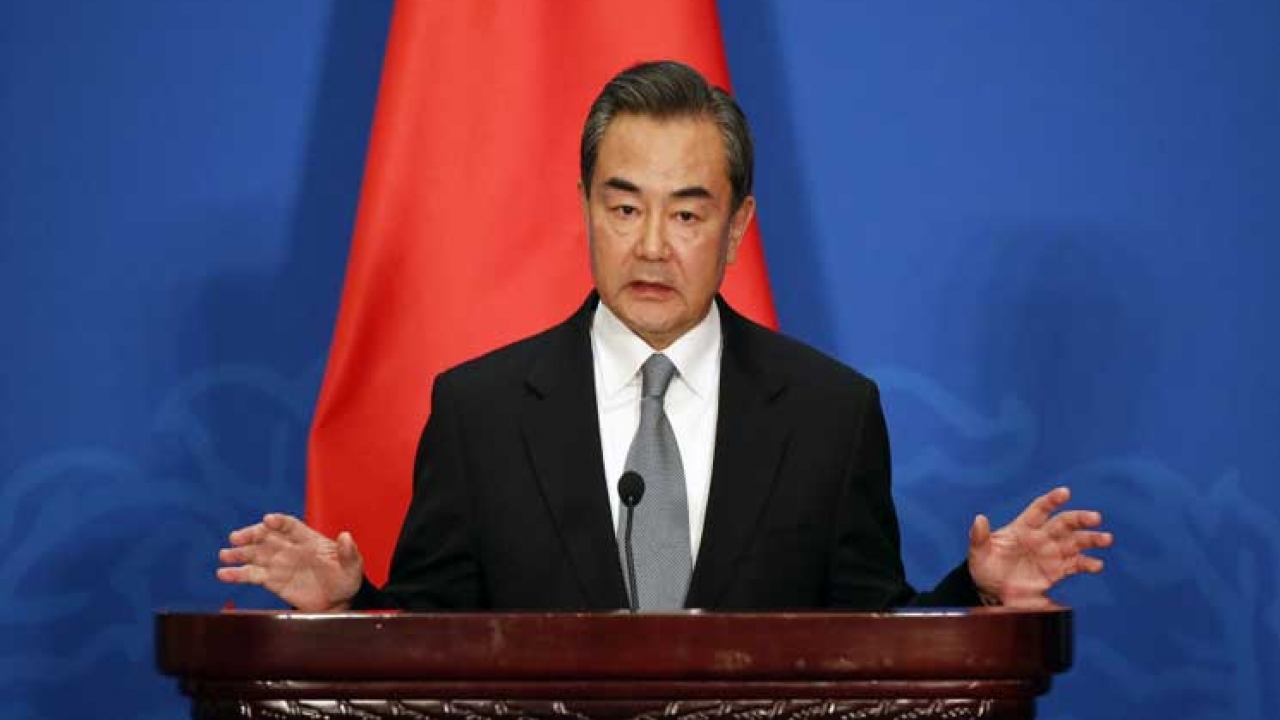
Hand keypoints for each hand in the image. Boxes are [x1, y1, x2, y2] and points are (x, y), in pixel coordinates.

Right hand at [217, 513, 363, 611]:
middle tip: (236, 537)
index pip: (290, 525)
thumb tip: (346, 536)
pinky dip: (238, 574)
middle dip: (251, 535)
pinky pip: (252, 574)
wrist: (338, 601)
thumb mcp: (353, 566)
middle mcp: (290, 548)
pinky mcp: (272, 580)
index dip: (279, 522)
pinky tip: (224, 573)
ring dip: (240, 553)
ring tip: (225, 554)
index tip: (267, 520)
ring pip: (255, 554)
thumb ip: (349, 552)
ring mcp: (279, 563)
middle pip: (266, 537)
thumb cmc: (346, 579)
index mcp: (309, 539)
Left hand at [968, 487, 1111, 605]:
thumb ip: (980, 537)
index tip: (1065, 492)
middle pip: (1063, 523)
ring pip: (1075, 541)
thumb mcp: (978, 553)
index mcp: (1022, 528)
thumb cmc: (984, 567)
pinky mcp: (1057, 570)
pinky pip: (1076, 565)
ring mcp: (1051, 553)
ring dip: (1090, 539)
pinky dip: (1087, 564)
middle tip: (1095, 517)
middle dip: (1079, 519)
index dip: (1051, 500)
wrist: (992, 590)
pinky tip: (1096, 565)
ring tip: (1105, 538)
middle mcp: (1041, 537)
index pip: (1039, 510)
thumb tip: (979, 519)